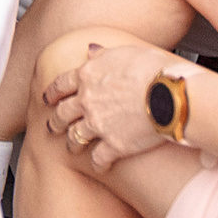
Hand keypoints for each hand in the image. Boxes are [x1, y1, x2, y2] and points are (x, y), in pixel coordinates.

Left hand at [44, 41, 184, 171]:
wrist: (169, 95)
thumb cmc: (153, 69)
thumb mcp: (125, 51)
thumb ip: (105, 54)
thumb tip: (92, 50)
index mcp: (88, 75)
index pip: (61, 85)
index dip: (52, 93)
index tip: (48, 98)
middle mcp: (87, 100)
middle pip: (62, 113)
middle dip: (55, 121)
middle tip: (52, 126)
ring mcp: (98, 124)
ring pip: (75, 137)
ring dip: (71, 143)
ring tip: (71, 148)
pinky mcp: (113, 145)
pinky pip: (98, 158)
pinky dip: (97, 163)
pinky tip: (99, 167)